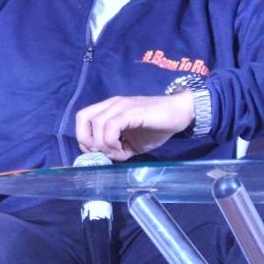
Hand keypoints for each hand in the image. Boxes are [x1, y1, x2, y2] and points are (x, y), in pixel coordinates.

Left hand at [74, 92, 193, 161]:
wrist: (180, 113)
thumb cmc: (156, 127)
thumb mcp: (132, 144)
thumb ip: (118, 150)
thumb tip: (106, 158)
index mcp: (109, 109)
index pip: (83, 118)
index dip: (84, 137)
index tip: (97, 152)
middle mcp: (112, 104)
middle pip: (83, 117)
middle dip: (86, 139)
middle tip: (101, 152)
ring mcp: (122, 106)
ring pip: (97, 123)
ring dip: (102, 144)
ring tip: (117, 152)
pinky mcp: (133, 111)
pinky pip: (112, 126)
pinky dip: (111, 141)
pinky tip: (122, 149)